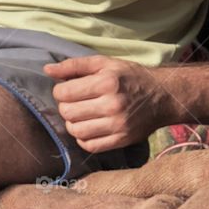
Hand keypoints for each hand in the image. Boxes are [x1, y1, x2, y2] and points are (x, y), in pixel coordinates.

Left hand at [43, 55, 169, 153]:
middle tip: (75, 102)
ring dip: (72, 123)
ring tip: (81, 115)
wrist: (162, 96)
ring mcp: (118, 125)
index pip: (63, 93)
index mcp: (106, 82)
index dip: (60, 91)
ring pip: (75, 131)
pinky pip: (89, 145)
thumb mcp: (104, 63)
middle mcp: (112, 105)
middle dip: (65, 107)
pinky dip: (83, 138)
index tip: (69, 89)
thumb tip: (47, 70)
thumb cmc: (130, 77)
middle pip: (67, 113)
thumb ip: (74, 66)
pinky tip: (89, 127)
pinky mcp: (121, 140)